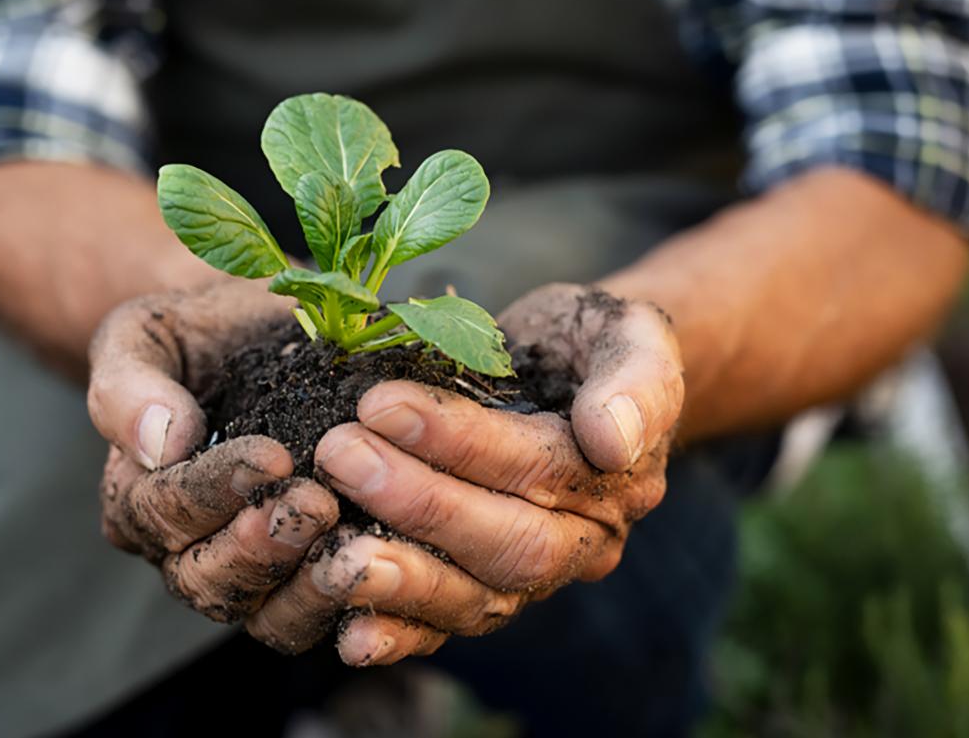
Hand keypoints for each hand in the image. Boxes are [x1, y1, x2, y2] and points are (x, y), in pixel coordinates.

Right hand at [86, 280, 340, 620]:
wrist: (259, 334)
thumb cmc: (198, 332)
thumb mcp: (147, 335)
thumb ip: (131, 385)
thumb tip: (161, 442)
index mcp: (138, 495)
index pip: (164, 510)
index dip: (215, 489)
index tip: (271, 456)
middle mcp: (183, 549)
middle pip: (207, 578)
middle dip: (261, 547)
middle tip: (315, 505)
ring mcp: (247, 572)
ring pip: (264, 614)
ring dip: (307, 587)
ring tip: (352, 544)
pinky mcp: (305, 580)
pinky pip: (319, 615)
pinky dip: (350, 603)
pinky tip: (388, 568)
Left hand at [246, 283, 682, 664]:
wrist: (578, 372)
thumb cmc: (594, 342)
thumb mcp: (631, 334)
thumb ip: (637, 380)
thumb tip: (613, 441)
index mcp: (622, 478)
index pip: (539, 468)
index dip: (459, 441)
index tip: (381, 402)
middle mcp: (586, 541)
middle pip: (507, 544)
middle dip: (418, 504)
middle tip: (339, 454)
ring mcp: (537, 575)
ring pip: (478, 598)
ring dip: (402, 578)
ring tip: (331, 550)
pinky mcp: (491, 589)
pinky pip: (451, 625)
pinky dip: (401, 635)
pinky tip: (350, 634)